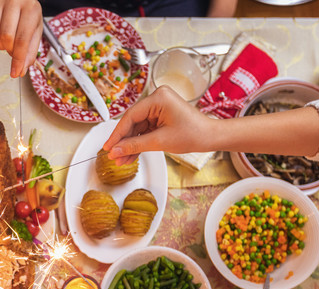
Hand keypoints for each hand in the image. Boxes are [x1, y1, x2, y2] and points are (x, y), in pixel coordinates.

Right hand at [0, 0, 41, 77]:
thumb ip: (31, 48)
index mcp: (30, 8)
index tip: (15, 72)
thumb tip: (23, 68)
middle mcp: (14, 1)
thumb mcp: (35, 26)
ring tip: (5, 40)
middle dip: (8, 49)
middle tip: (12, 48)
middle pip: (6, 37)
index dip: (18, 59)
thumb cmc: (27, 7)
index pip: (22, 40)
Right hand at [101, 86, 215, 165]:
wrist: (210, 137)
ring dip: (130, 145)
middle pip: (132, 122)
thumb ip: (135, 145)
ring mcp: (158, 108)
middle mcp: (157, 99)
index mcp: (158, 98)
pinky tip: (130, 154)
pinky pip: (144, 130)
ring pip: (137, 128)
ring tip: (121, 159)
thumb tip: (116, 150)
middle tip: (113, 155)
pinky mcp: (160, 116)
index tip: (108, 146)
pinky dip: (138, 143)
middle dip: (123, 142)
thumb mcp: (160, 141)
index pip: (130, 116)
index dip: (117, 134)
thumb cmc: (194, 133)